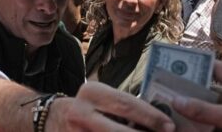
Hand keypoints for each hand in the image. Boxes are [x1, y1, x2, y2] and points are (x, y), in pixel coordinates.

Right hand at [46, 82, 173, 131]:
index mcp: (92, 93)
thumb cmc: (84, 108)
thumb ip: (121, 106)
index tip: (170, 125)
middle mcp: (82, 111)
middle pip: (121, 129)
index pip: (126, 104)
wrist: (51, 119)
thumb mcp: (98, 98)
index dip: (151, 116)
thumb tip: (156, 118)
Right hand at [172, 61, 221, 131]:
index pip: (218, 69)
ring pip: (217, 116)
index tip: (174, 69)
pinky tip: (193, 130)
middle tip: (169, 97)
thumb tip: (177, 101)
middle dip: (193, 98)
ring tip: (176, 117)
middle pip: (214, 96)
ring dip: (199, 118)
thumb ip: (205, 110)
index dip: (197, 68)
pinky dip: (209, 129)